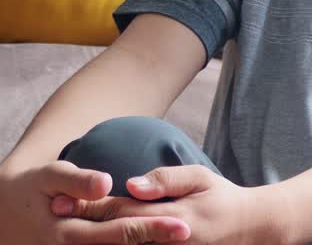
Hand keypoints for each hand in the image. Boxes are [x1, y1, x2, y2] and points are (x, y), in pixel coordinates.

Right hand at [0, 160, 189, 244]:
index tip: (183, 225)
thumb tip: (107, 183)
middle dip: (157, 240)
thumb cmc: (31, 188)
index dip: (152, 228)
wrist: (5, 211)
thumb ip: (76, 181)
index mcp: (68, 233)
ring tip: (180, 240)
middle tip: (190, 232)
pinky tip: (153, 242)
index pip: (119, 232)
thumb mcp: (48, 177)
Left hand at [51, 165, 279, 244]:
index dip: (91, 205)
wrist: (248, 228)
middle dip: (85, 222)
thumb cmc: (222, 198)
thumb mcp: (201, 178)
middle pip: (116, 233)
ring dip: (95, 238)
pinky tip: (100, 237)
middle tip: (56, 212)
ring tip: (69, 230)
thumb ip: (167, 180)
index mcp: (173, 217)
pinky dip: (117, 244)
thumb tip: (132, 184)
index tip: (63, 198)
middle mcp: (166, 240)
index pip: (123, 210)